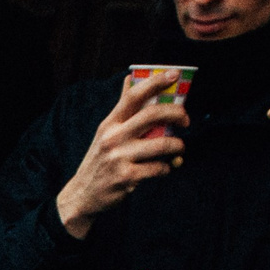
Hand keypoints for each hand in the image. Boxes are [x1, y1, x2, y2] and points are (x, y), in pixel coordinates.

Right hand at [54, 72, 187, 238]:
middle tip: (186, 120)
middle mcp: (114, 137)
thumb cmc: (100, 159)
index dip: (156, 82)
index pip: (133, 96)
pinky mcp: (127, 178)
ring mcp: (120, 158)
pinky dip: (167, 168)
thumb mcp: (105, 132)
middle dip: (176, 114)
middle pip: (152, 115)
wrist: (83, 194)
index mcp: (110, 123)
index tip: (174, 74)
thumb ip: (121, 107)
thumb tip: (129, 78)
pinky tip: (165, 167)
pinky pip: (158, 169)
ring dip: (177, 145)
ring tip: (179, 147)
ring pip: (161, 144)